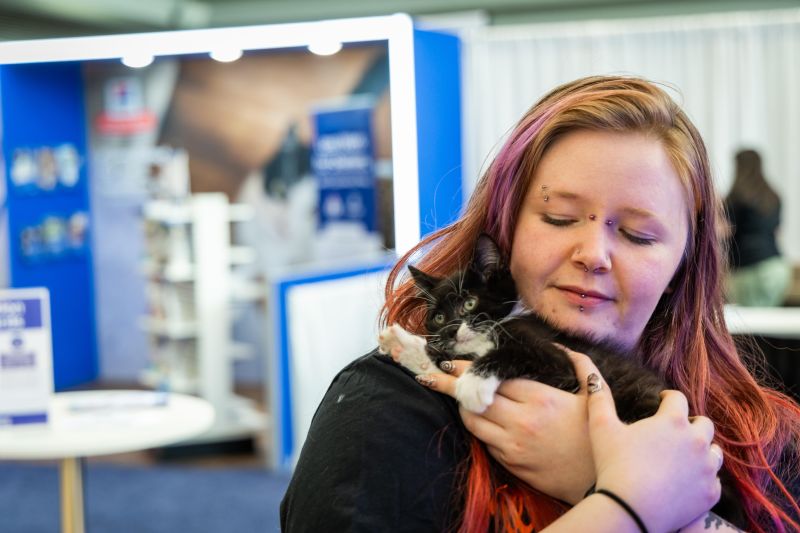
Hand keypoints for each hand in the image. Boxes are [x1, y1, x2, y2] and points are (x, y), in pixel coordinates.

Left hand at [419, 361, 595, 504]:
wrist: (603, 482)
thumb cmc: (599, 434)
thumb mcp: (596, 393)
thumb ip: (579, 363)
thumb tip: (557, 343)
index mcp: (539, 398)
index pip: (492, 378)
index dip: (468, 368)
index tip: (450, 361)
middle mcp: (521, 420)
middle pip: (473, 397)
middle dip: (450, 384)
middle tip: (433, 374)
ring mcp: (513, 445)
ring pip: (472, 421)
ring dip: (462, 407)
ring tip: (454, 396)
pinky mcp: (510, 464)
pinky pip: (484, 442)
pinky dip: (479, 429)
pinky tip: (477, 419)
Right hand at [567, 348, 722, 532]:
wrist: (631, 510)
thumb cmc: (615, 465)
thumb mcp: (601, 427)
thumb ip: (599, 399)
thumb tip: (592, 377)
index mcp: (672, 421)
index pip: (677, 398)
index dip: (668, 397)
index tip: (661, 400)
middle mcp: (696, 440)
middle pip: (704, 423)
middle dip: (690, 423)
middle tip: (674, 430)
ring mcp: (707, 468)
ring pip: (714, 451)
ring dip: (701, 449)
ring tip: (683, 456)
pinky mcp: (710, 493)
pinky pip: (714, 480)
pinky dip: (702, 478)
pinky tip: (686, 481)